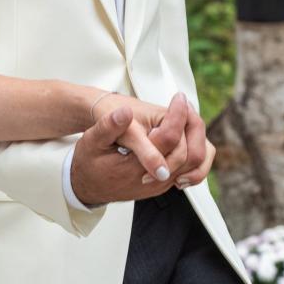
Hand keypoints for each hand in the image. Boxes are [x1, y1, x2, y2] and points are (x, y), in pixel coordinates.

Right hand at [72, 93, 211, 207]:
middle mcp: (155, 179)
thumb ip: (109, 126)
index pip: (169, 139)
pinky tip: (180, 133)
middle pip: (191, 154)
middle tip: (183, 104)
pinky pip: (190, 168)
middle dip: (190, 125)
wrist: (88, 185)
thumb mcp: (91, 141)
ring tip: (184, 115)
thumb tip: (124, 113)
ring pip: (196, 164)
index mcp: (136, 166)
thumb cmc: (89, 162)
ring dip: (194, 137)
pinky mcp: (165, 183)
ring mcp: (163, 184)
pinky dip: (190, 149)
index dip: (177, 114)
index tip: (177, 97)